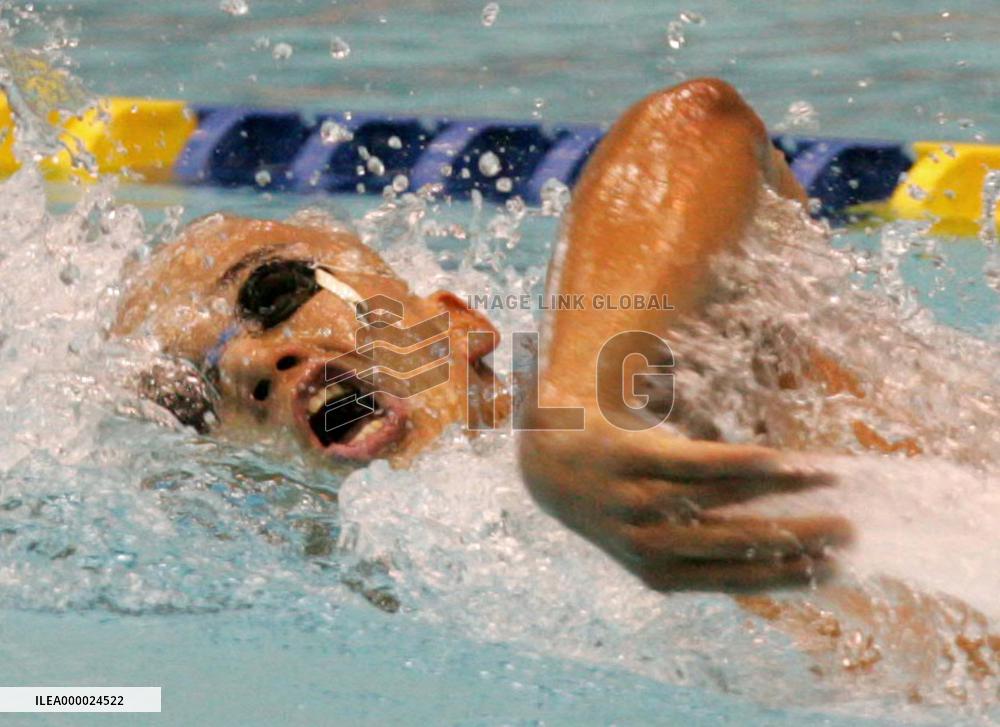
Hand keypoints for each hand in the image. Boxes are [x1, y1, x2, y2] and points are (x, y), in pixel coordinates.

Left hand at [518, 414, 852, 590]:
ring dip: (782, 494)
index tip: (835, 570)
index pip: (735, 579)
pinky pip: (698, 463)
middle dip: (797, 541)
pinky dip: (744, 464)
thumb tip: (779, 547)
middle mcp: (647, 543)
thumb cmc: (616, 501)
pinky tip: (782, 461)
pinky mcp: (631, 459)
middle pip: (736, 544)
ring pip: (722, 502)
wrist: (548, 463)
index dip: (787, 577)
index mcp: (657, 573)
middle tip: (847, 533)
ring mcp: (637, 500)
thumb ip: (703, 544)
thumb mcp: (652, 538)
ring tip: (828, 483)